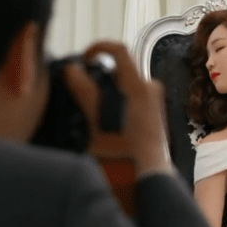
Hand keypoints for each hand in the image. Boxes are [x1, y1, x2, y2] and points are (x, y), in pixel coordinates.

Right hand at [63, 40, 170, 177]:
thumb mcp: (96, 126)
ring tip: (90, 112)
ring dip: (105, 90)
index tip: (84, 58)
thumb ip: (86, 95)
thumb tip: (73, 70)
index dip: (98, 47)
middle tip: (79, 91)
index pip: (119, 50)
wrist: (147, 180)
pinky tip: (103, 121)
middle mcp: (150, 89)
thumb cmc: (124, 158)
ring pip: (124, 83)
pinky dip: (114, 100)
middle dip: (98, 76)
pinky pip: (131, 95)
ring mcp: (154, 101)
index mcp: (139, 88)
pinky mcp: (153, 112)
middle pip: (119, 68)